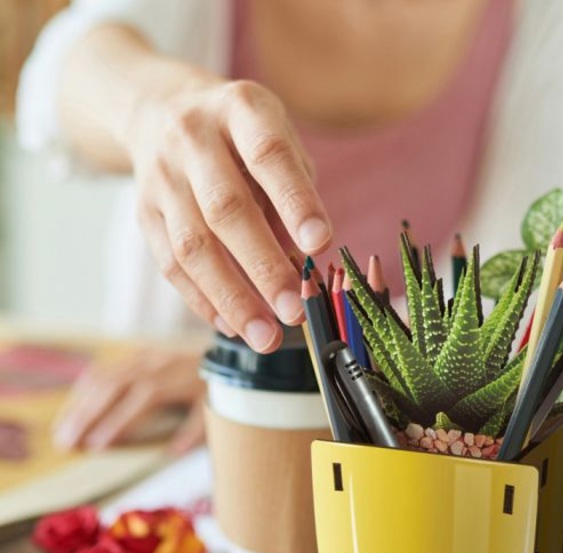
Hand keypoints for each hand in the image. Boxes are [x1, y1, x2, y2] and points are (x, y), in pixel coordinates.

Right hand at [52, 347, 206, 454]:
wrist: (226, 349)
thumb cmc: (219, 383)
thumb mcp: (215, 405)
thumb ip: (195, 429)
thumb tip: (173, 452)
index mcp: (171, 380)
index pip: (138, 401)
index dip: (116, 423)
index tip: (96, 445)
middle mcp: (152, 365)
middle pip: (110, 388)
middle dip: (85, 416)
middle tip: (65, 442)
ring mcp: (143, 357)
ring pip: (103, 377)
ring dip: (79, 403)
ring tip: (62, 429)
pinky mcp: (139, 353)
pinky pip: (107, 367)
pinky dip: (87, 386)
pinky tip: (76, 404)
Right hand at [127, 76, 332, 351]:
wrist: (158, 108)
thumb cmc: (241, 136)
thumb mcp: (277, 138)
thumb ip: (296, 192)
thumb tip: (306, 263)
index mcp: (239, 110)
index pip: (269, 155)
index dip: (295, 202)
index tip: (320, 245)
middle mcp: (192, 138)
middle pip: (225, 209)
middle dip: (263, 267)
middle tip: (295, 311)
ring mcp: (161, 176)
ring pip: (193, 246)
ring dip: (232, 298)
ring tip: (266, 337)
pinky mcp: (144, 212)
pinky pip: (171, 264)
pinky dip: (204, 301)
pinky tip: (233, 327)